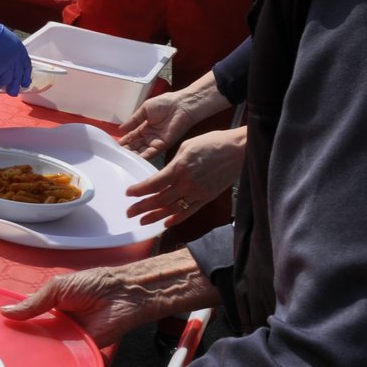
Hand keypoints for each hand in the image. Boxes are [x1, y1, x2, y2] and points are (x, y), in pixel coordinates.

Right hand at [0, 7, 30, 94]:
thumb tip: (8, 61)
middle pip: (17, 78)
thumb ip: (9, 51)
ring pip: (5, 82)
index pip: (26, 67)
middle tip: (11, 93)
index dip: (25, 77)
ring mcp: (5, 66)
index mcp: (19, 49)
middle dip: (14, 87)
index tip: (24, 84)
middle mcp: (15, 59)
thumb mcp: (5, 39)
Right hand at [0, 252, 210, 346]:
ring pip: (47, 352)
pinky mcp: (81, 354)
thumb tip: (5, 313)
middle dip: (21, 346)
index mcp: (49, 308)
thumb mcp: (57, 288)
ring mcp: (68, 341)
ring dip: (36, 358)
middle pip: (35, 339)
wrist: (123, 297)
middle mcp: (57, 326)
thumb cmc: (92, 285)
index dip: (13, 326)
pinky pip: (66, 362)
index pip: (27, 319)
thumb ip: (33, 302)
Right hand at [117, 89, 207, 158]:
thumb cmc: (165, 103)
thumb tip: (121, 128)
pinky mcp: (163, 145)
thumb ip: (133, 120)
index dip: (125, 140)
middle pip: (136, 145)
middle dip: (127, 149)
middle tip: (117, 155)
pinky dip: (142, 156)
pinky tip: (134, 159)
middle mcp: (150, 135)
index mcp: (145, 126)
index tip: (115, 146)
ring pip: (142, 150)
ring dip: (133, 154)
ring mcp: (156, 141)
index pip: (132, 136)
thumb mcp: (145, 109)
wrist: (181, 105)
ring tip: (122, 159)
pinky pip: (151, 152)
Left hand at [125, 126, 247, 224]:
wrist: (238, 150)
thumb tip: (165, 174)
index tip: (129, 193)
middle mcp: (186, 183)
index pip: (153, 184)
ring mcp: (197, 193)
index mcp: (178, 168)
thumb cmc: (212, 143)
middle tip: (129, 213)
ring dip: (155, 216)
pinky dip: (176, 219)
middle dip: (142, 207)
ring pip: (171, 209)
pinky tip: (166, 223)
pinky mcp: (207, 198)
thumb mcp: (186, 147)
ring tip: (142, 221)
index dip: (139, 191)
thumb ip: (173, 163)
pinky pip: (189, 211)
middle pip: (159, 199)